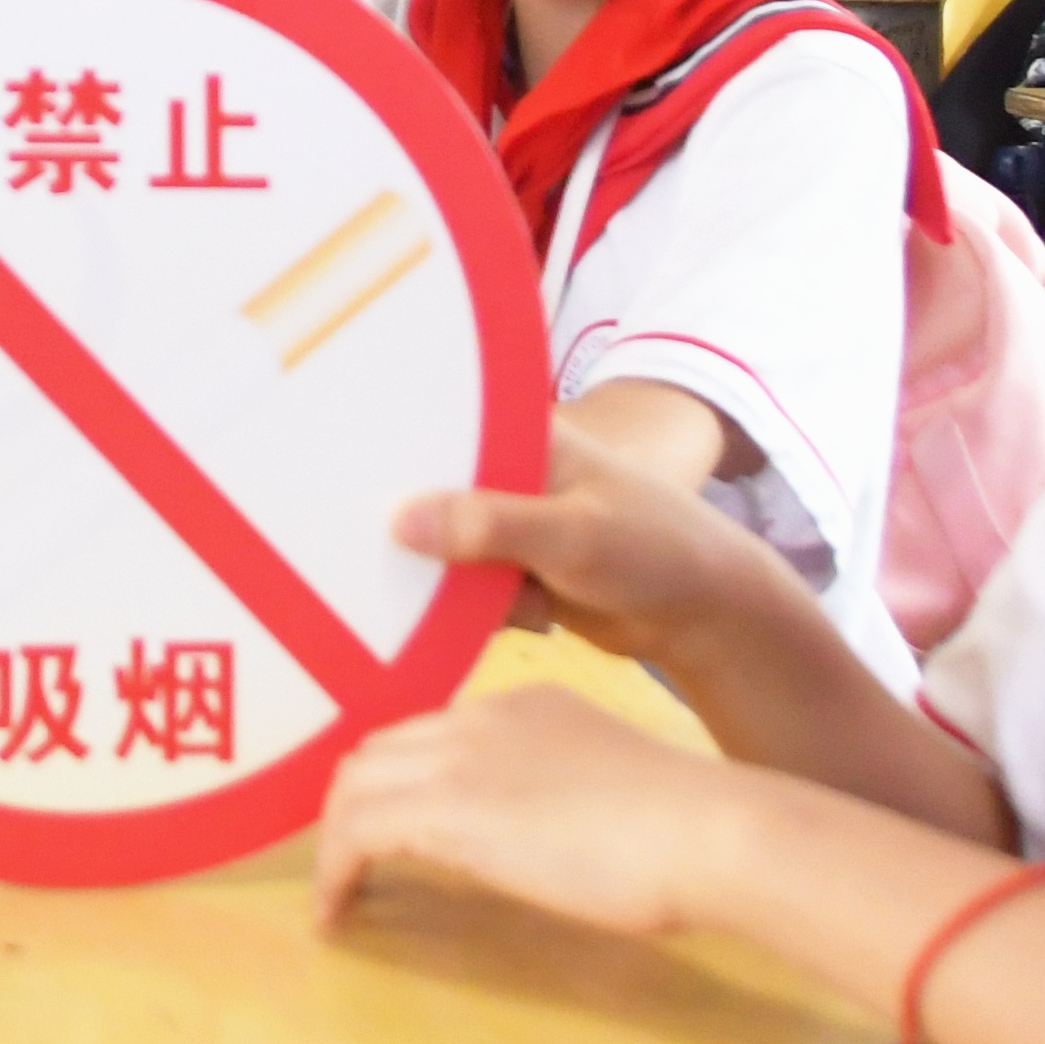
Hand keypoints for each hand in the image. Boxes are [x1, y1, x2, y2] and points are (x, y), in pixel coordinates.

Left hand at [314, 682, 752, 939]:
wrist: (710, 833)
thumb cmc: (690, 830)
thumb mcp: (612, 793)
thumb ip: (565, 797)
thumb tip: (542, 837)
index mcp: (528, 706)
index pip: (434, 732)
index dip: (402, 780)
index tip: (394, 826)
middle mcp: (482, 718)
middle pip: (381, 750)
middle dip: (355, 802)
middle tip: (350, 860)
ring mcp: (460, 758)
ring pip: (356, 783)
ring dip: (336, 838)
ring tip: (338, 893)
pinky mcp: (445, 809)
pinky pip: (356, 832)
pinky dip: (335, 871)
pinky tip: (337, 914)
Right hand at [389, 430, 829, 679]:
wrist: (705, 615)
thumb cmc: (652, 550)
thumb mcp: (572, 533)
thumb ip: (490, 526)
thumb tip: (398, 522)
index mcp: (523, 435)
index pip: (439, 428)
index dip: (390, 449)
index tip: (339, 474)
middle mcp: (508, 473)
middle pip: (429, 494)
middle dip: (411, 530)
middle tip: (374, 559)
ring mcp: (509, 524)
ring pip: (442, 549)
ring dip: (450, 582)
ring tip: (499, 596)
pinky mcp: (513, 572)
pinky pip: (466, 589)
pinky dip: (479, 609)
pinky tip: (526, 615)